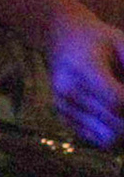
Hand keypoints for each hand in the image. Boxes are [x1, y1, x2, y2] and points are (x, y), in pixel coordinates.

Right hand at [48, 9, 123, 147]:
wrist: (59, 35)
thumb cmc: (98, 40)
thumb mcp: (122, 44)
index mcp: (83, 68)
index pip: (118, 102)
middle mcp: (68, 90)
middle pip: (117, 126)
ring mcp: (63, 106)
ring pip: (110, 140)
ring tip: (123, 109)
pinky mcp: (64, 117)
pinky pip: (99, 141)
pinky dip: (114, 134)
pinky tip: (114, 115)